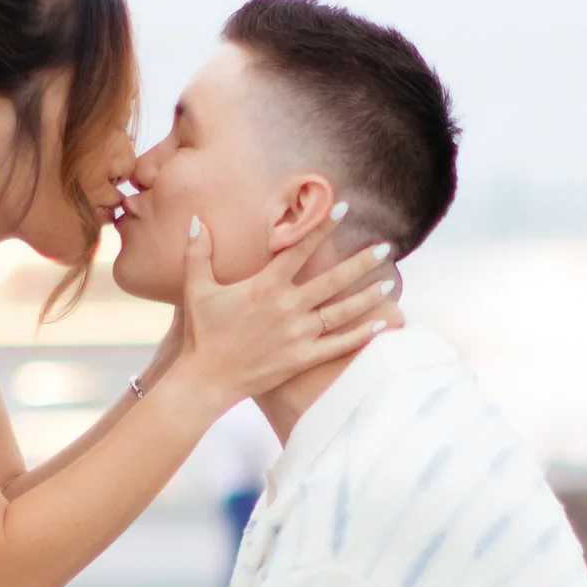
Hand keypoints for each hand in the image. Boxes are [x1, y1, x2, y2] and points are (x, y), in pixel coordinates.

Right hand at [172, 217, 401, 408]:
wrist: (207, 379)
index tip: (344, 208)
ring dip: (368, 296)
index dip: (323, 227)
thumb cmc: (203, 332)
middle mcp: (287, 307)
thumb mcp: (196, 289)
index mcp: (265, 286)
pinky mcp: (302, 358)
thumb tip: (196, 219)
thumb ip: (198, 252)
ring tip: (390, 283)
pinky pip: (338, 345)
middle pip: (333, 280)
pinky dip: (361, 335)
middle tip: (386, 247)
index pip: (300, 250)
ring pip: (342, 312)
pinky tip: (381, 323)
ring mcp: (297, 334)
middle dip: (362, 262)